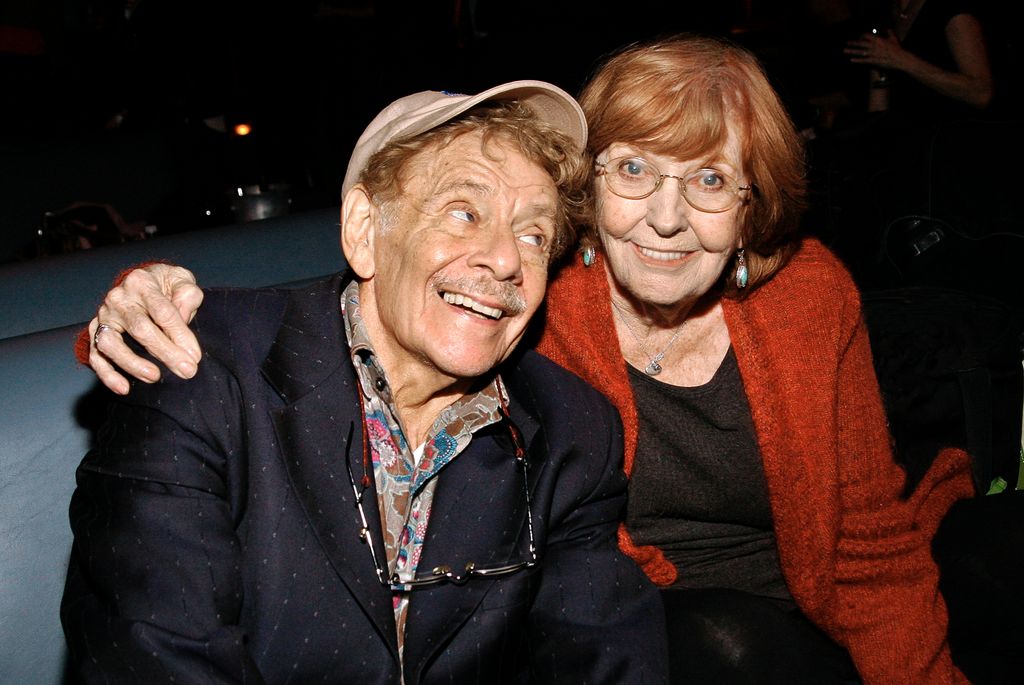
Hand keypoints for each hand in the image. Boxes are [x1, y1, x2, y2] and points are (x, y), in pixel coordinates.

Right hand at [90, 264, 203, 393]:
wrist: (142, 283)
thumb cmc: (166, 286)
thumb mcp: (182, 280)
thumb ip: (187, 294)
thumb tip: (182, 317)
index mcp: (141, 282)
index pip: (162, 311)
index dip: (180, 335)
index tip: (195, 356)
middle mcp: (118, 298)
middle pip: (140, 329)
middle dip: (165, 353)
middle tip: (187, 371)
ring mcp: (104, 316)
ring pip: (111, 343)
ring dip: (133, 364)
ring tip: (155, 377)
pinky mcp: (95, 332)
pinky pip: (96, 355)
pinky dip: (107, 374)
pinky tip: (123, 388)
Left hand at [845, 30, 906, 70]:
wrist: (899, 58)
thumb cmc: (897, 48)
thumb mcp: (893, 38)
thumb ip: (889, 32)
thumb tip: (887, 28)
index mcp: (878, 40)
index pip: (867, 36)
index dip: (862, 36)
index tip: (860, 38)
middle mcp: (874, 46)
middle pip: (861, 43)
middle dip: (853, 43)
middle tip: (847, 43)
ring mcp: (873, 54)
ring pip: (860, 52)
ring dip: (852, 51)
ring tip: (845, 50)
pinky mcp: (873, 61)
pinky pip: (863, 60)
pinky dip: (857, 60)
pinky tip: (851, 60)